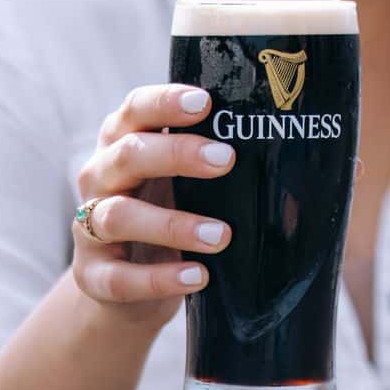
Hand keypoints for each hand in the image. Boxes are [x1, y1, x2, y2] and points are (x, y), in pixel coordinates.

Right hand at [70, 84, 235, 328]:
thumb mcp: (188, 182)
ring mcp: (89, 228)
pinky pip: (118, 277)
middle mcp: (101, 177)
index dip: (165, 102)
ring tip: (221, 235)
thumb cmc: (170, 213)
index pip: (136, 109)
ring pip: (117, 215)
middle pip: (127, 154)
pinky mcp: (92, 275)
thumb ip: (217, 163)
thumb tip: (300, 154)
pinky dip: (158, 278)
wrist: (129, 287)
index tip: (205, 102)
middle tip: (225, 160)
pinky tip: (197, 276)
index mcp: (124, 142)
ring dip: (172, 224)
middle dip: (176, 154)